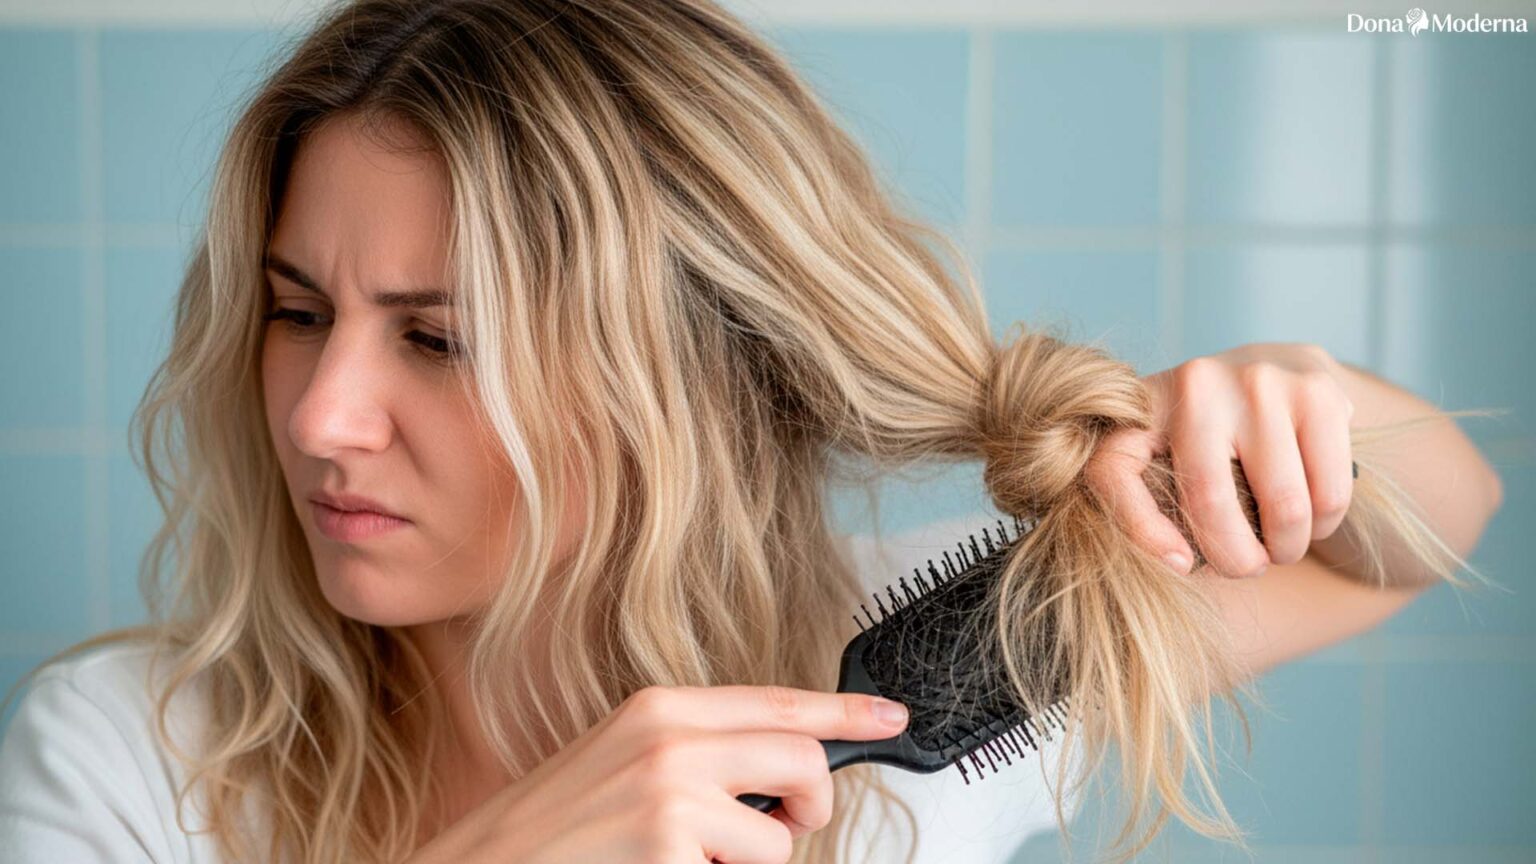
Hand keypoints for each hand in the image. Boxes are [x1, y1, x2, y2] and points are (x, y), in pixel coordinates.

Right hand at [404, 685, 909, 863]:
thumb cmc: (558, 826)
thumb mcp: (628, 762)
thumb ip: (701, 752)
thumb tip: (779, 772)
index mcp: (662, 707)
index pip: (778, 702)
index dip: (845, 711)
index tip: (894, 717)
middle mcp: (671, 736)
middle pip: (801, 759)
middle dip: (812, 805)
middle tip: (784, 825)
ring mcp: (672, 790)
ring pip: (778, 837)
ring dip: (746, 863)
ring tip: (683, 858)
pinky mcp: (670, 842)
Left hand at [1085, 342, 1355, 578]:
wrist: (1274, 368)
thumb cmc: (1208, 437)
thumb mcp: (1161, 458)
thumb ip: (1148, 503)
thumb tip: (1179, 562)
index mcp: (1141, 405)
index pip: (1114, 470)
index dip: (1140, 531)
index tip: (1180, 565)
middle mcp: (1196, 383)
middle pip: (1210, 501)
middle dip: (1236, 559)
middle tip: (1246, 567)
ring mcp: (1260, 382)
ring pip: (1284, 506)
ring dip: (1288, 547)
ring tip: (1281, 544)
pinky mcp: (1319, 393)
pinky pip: (1329, 493)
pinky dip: (1324, 524)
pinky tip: (1312, 515)